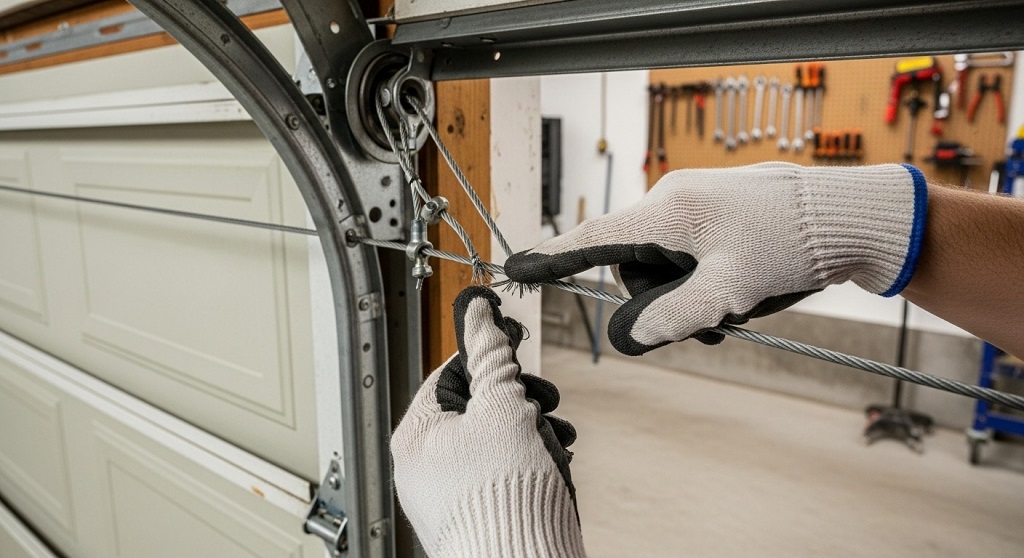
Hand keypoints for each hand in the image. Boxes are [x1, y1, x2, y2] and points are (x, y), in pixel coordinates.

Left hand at [392, 287, 584, 557]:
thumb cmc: (504, 499)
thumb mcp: (502, 407)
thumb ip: (491, 356)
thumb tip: (479, 314)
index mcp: (414, 435)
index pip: (448, 373)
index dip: (487, 359)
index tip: (512, 351)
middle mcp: (422, 465)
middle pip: (474, 407)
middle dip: (516, 402)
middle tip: (539, 404)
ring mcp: (445, 493)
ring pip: (491, 439)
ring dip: (527, 431)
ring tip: (550, 440)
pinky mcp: (471, 512)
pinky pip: (497, 470)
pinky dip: (524, 461)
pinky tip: (546, 464)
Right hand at [506, 162, 926, 354]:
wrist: (853, 219)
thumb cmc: (792, 247)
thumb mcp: (728, 294)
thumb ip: (669, 318)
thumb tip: (624, 339)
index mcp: (668, 213)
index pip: (594, 239)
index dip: (551, 258)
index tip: (514, 267)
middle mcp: (674, 204)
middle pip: (637, 269)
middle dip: (666, 302)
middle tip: (716, 321)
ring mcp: (697, 207)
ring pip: (667, 268)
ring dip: (694, 297)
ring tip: (740, 307)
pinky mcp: (717, 215)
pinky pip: (691, 257)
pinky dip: (709, 283)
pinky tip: (745, 291)